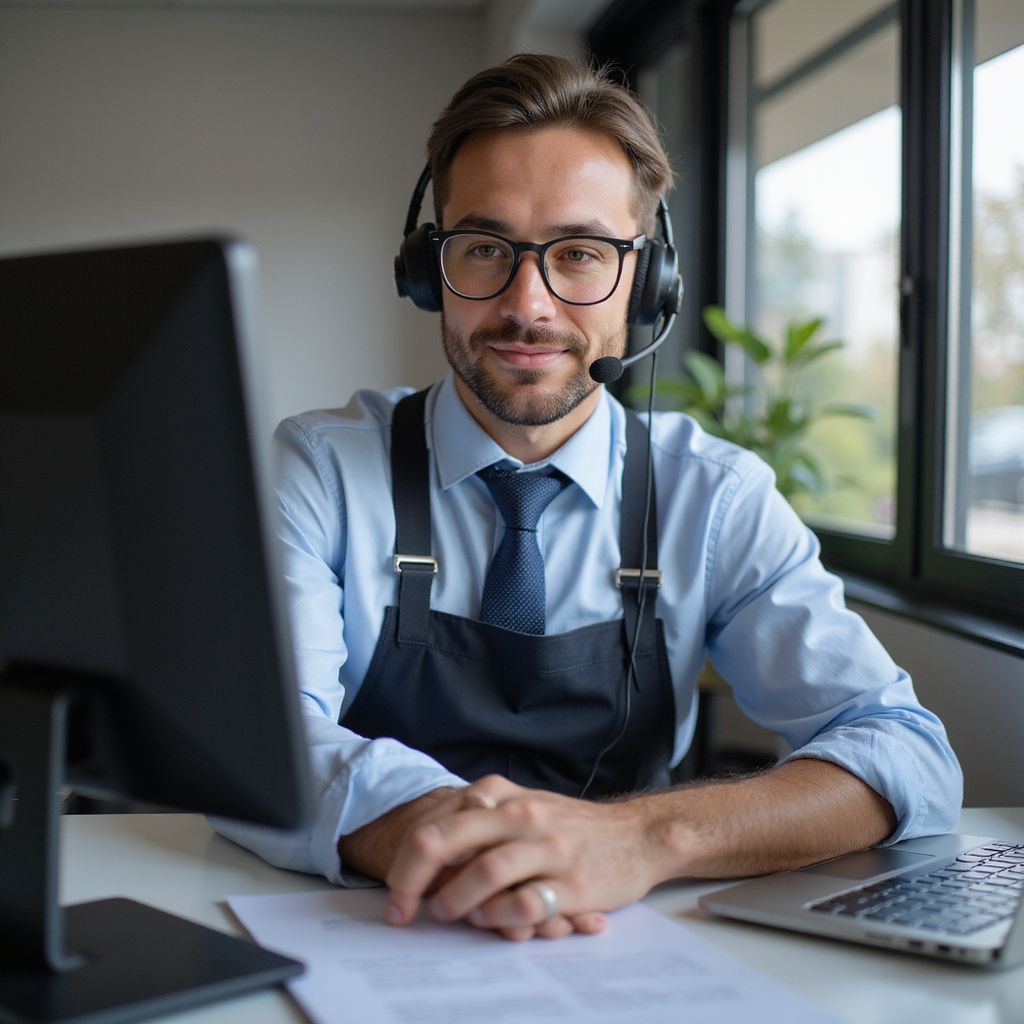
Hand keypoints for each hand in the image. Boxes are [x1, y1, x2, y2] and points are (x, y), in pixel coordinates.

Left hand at [384, 775, 663, 940]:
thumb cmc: (567, 828)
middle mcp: (518, 814)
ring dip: (453, 900)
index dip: (402, 863)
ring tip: (444, 914)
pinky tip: (490, 919)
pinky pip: (524, 902)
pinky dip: (499, 916)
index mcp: (498, 794)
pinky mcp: (572, 881)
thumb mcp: (519, 809)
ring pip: (482, 871)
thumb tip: (417, 860)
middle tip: (401, 910)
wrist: (636, 835)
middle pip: (442, 840)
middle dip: (410, 880)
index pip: (431, 824)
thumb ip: (475, 825)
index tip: (396, 895)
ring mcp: (546, 846)